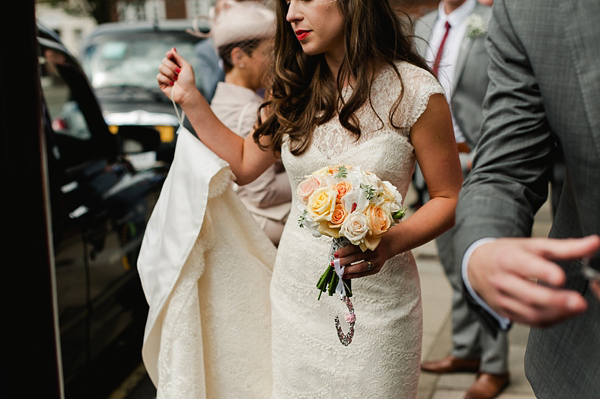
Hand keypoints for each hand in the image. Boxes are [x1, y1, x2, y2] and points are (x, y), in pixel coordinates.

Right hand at [157, 47, 197, 103]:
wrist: (186, 93)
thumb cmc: (188, 81)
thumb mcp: (186, 66)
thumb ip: (178, 57)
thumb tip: (172, 49)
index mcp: (176, 64)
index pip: (168, 55)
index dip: (168, 54)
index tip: (170, 55)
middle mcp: (169, 69)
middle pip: (164, 60)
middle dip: (171, 66)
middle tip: (178, 72)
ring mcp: (165, 75)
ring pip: (161, 67)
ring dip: (170, 74)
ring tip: (176, 80)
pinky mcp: (161, 83)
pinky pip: (159, 76)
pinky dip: (167, 80)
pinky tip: (172, 84)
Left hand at [336, 234, 395, 278]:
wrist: (390, 244)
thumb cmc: (374, 239)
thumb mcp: (366, 236)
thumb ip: (356, 241)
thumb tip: (339, 251)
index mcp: (370, 242)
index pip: (355, 248)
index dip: (344, 251)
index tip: (336, 254)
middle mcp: (374, 252)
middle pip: (356, 258)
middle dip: (344, 261)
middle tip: (334, 263)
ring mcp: (376, 261)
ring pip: (360, 267)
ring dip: (348, 270)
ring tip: (339, 271)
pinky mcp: (377, 268)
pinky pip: (364, 274)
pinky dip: (353, 275)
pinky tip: (345, 275)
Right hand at [468, 235, 599, 326]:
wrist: (476, 266)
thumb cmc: (506, 253)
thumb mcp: (530, 245)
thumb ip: (564, 247)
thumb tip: (594, 243)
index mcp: (507, 258)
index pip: (524, 266)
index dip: (542, 272)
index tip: (560, 277)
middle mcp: (502, 281)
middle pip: (528, 295)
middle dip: (555, 300)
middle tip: (579, 301)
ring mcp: (502, 299)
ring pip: (530, 312)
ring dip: (557, 313)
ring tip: (577, 307)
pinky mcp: (505, 313)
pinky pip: (530, 322)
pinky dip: (551, 319)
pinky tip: (565, 313)